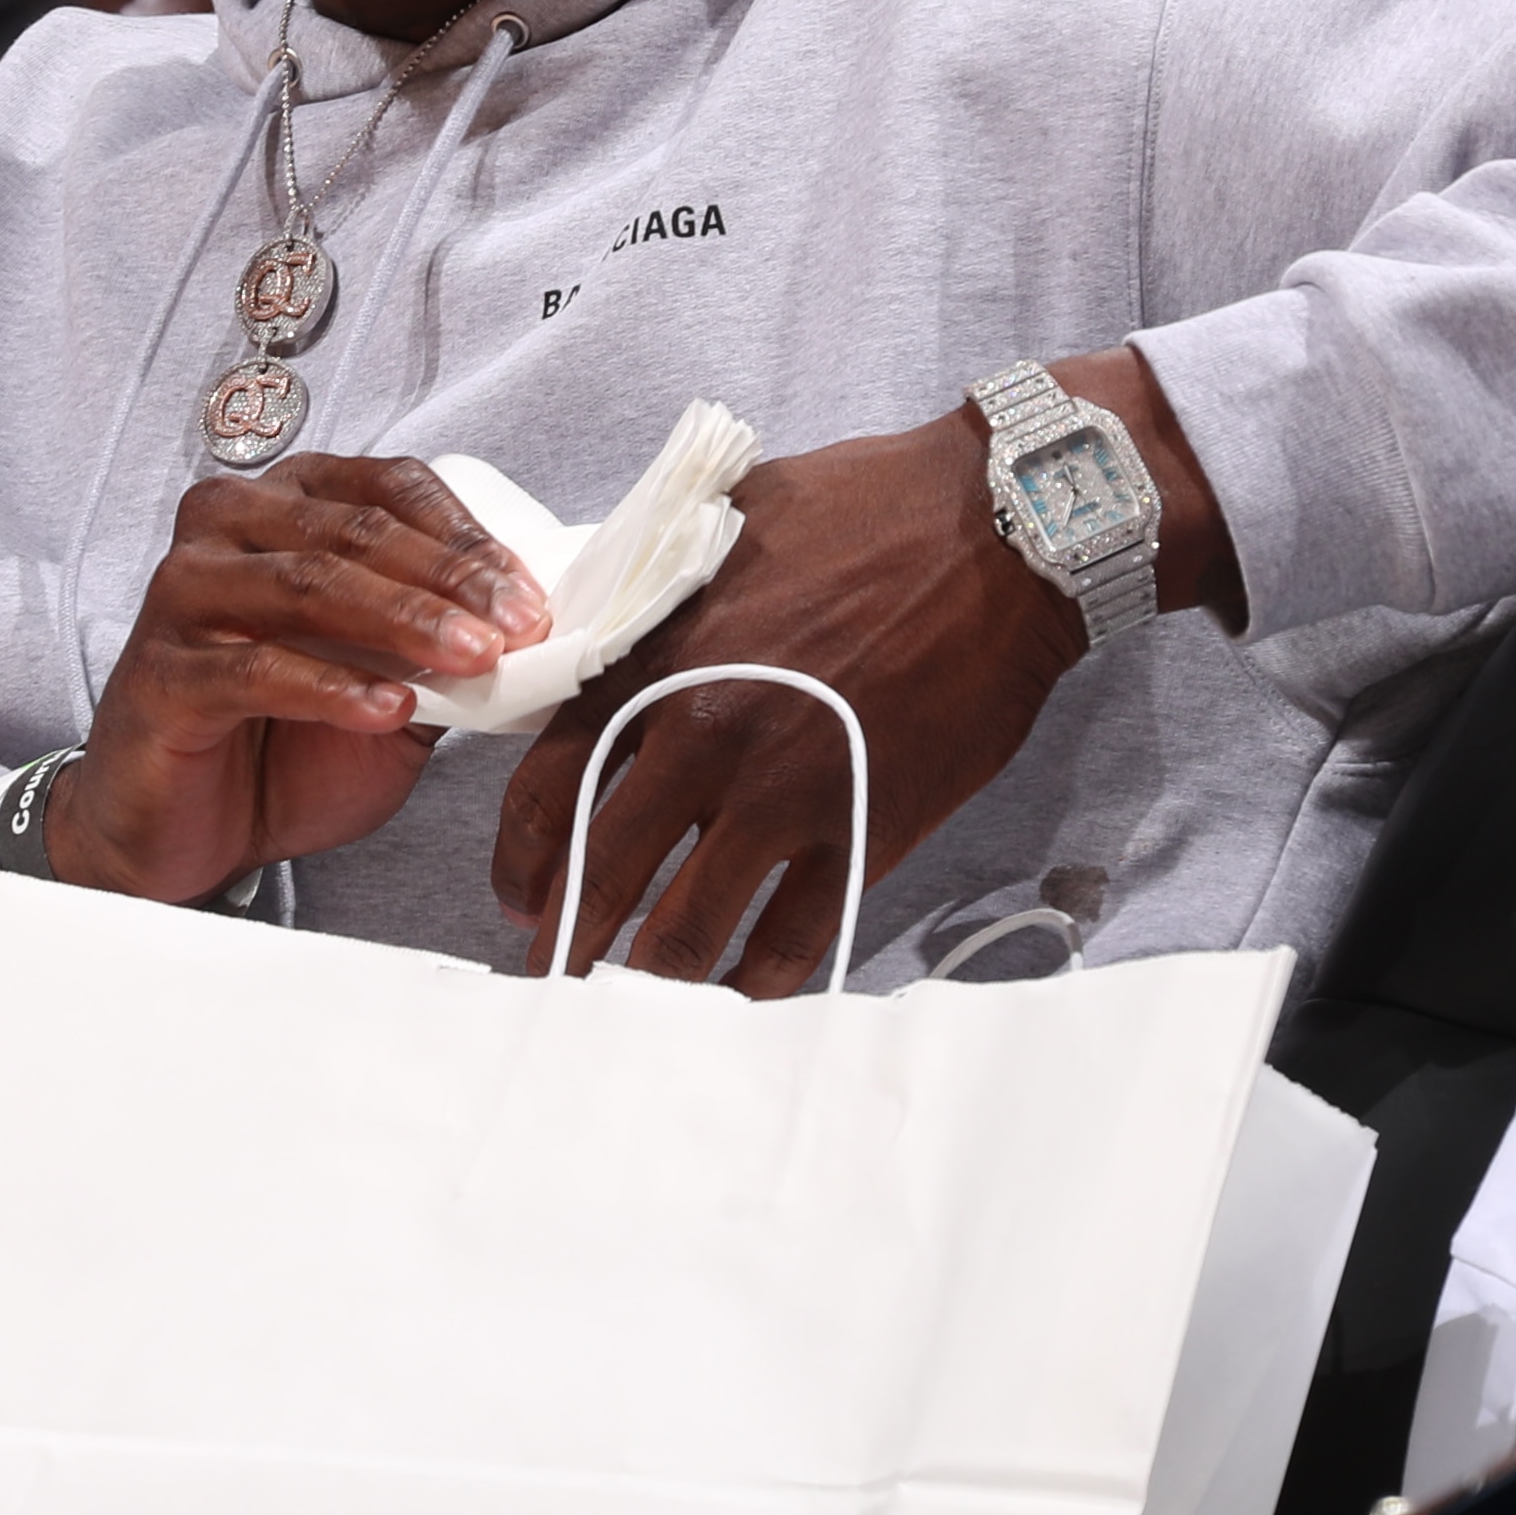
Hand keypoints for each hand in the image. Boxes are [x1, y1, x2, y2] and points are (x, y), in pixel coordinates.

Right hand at [58, 456, 549, 905]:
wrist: (196, 831)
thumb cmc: (286, 743)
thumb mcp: (389, 684)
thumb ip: (441, 647)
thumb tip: (531, 628)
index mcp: (287, 504)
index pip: (388, 488)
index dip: (466, 536)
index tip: (527, 594)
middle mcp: (227, 527)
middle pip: (354, 531)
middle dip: (449, 578)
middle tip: (517, 626)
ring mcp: (184, 594)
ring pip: (308, 583)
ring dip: (404, 621)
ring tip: (474, 660)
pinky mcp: (161, 672)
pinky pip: (257, 668)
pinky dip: (334, 689)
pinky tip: (390, 710)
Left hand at [489, 409, 1073, 994]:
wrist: (998, 530)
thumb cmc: (863, 507)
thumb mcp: (721, 522)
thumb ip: (652, 594)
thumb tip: (594, 632)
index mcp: (655, 661)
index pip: (548, 787)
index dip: (521, 858)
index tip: (518, 890)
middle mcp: (705, 737)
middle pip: (603, 872)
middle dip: (564, 939)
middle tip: (552, 975)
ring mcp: (787, 792)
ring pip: (689, 927)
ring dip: (649, 980)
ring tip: (632, 1007)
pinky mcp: (868, 827)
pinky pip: (795, 936)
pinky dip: (757, 979)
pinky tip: (739, 993)